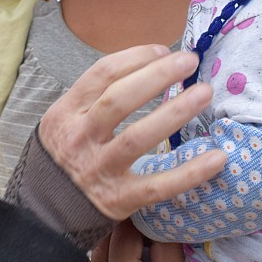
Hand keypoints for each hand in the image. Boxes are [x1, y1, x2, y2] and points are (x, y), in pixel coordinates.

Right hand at [38, 46, 224, 218]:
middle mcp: (80, 139)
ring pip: (137, 138)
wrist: (44, 211)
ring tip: (203, 93)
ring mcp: (99, 170)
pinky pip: (158, 185)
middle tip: (189, 62)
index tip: (164, 50)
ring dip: (174, 113)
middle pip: (119, 100)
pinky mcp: (119, 199)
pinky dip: (190, 173)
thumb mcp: (64, 121)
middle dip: (157, 76)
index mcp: (65, 113)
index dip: (135, 58)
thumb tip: (148, 67)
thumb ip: (95, 98)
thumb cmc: (64, 157)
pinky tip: (217, 158)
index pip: (101, 75)